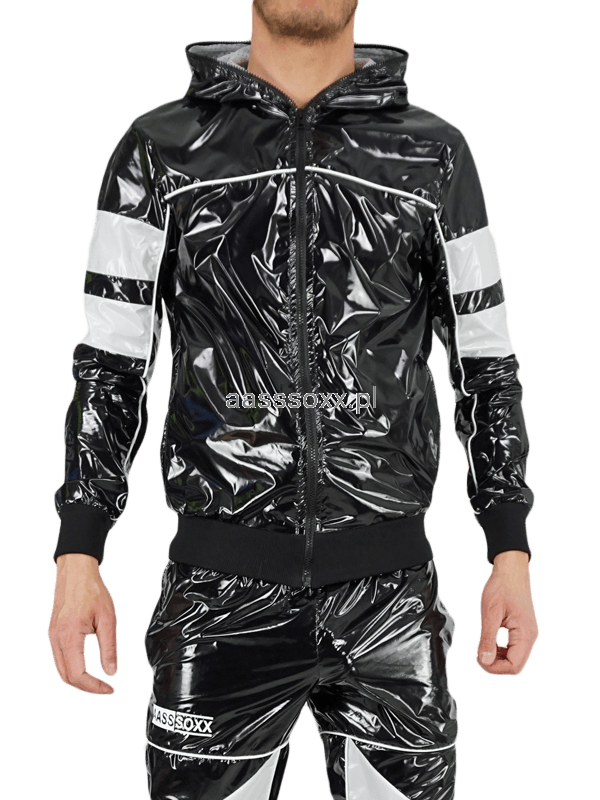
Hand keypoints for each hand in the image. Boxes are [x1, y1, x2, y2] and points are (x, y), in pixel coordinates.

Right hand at [48, 553, 117, 694]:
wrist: (76, 572)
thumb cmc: (91, 590)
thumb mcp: (107, 619)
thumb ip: (109, 648)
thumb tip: (111, 671)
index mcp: (69, 637)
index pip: (77, 675)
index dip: (94, 687)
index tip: (108, 688)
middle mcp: (56, 639)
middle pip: (66, 677)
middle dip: (86, 687)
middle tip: (104, 688)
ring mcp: (52, 637)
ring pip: (61, 670)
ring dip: (78, 679)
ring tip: (97, 681)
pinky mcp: (53, 633)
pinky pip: (59, 659)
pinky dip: (72, 668)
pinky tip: (85, 668)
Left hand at [476, 550, 538, 675]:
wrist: (511, 570)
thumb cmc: (502, 586)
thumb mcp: (490, 613)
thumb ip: (487, 639)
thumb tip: (484, 661)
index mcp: (525, 634)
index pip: (514, 666)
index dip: (495, 668)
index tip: (480, 659)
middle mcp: (530, 637)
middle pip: (516, 665)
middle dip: (496, 665)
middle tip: (480, 654)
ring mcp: (528, 633)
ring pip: (515, 658)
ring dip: (499, 658)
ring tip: (484, 647)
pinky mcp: (524, 629)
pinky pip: (515, 648)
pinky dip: (502, 650)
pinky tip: (491, 642)